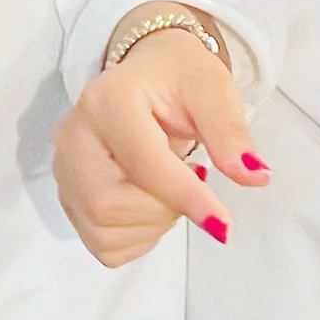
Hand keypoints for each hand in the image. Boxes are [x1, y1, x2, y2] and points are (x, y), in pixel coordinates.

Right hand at [53, 15, 268, 267]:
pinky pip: (101, 244)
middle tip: (193, 182)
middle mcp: (73, 134)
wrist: (148, 74)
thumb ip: (230, 133)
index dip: (186, 198)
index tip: (223, 222)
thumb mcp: (213, 90)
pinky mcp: (67, 196)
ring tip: (171, 188)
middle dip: (165, 210)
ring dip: (152, 226)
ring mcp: (63, 168)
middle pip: (109, 205)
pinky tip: (150, 203)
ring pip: (103, 230)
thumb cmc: (179, 79)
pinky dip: (136, 238)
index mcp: (108, 99)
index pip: (143, 164)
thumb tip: (255, 176)